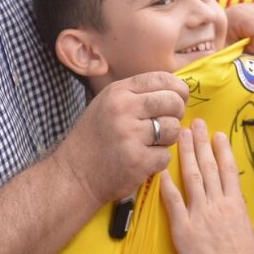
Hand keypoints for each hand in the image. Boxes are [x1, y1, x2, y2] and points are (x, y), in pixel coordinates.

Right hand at [53, 71, 187, 205]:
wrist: (73, 175)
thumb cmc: (95, 138)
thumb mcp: (108, 104)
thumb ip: (138, 95)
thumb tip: (176, 90)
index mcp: (118, 91)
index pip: (162, 79)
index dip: (178, 89)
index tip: (179, 99)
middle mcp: (124, 109)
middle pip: (173, 102)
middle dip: (177, 113)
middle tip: (166, 124)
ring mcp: (131, 135)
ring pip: (174, 128)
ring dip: (168, 139)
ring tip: (151, 143)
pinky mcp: (138, 160)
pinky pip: (166, 155)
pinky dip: (158, 160)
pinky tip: (142, 160)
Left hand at [161, 119, 253, 253]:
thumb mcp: (252, 234)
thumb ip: (241, 219)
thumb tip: (238, 210)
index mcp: (236, 204)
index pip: (228, 169)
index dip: (222, 149)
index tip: (217, 134)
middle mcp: (218, 204)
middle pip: (209, 166)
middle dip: (201, 143)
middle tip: (195, 123)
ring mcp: (200, 214)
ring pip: (192, 176)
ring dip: (185, 154)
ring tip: (181, 136)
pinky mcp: (184, 229)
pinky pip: (173, 202)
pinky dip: (166, 185)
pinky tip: (161, 170)